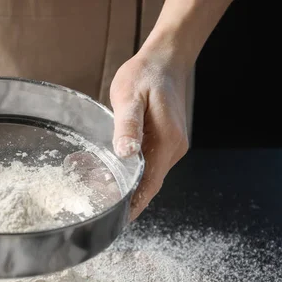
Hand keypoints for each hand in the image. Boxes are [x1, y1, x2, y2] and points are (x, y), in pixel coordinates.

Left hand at [110, 48, 189, 220]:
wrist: (166, 59)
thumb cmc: (144, 75)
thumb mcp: (129, 97)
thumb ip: (127, 126)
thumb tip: (125, 154)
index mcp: (166, 140)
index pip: (150, 183)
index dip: (136, 204)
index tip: (120, 221)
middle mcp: (174, 147)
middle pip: (151, 184)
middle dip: (131, 199)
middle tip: (106, 211)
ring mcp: (174, 146)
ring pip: (152, 175)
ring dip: (133, 186)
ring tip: (108, 196)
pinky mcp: (169, 141)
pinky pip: (153, 165)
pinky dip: (138, 174)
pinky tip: (120, 175)